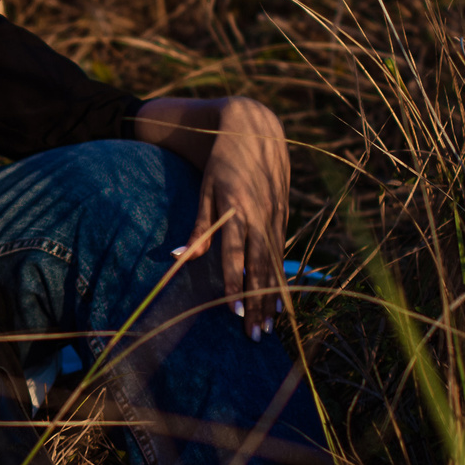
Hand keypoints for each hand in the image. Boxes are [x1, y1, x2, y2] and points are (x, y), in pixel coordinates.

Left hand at [183, 97, 289, 339]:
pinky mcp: (284, 217)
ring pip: (274, 265)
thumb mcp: (206, 190)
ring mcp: (276, 217)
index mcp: (237, 208)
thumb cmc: (223, 162)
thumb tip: (180, 257)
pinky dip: (281, 281)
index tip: (233, 310)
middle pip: (259, 267)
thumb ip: (199, 227)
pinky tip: (280, 304)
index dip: (234, 283)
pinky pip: (282, 256)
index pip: (235, 254)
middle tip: (254, 334)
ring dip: (271, 298)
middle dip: (257, 303)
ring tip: (267, 328)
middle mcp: (260, 216)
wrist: (257, 129)